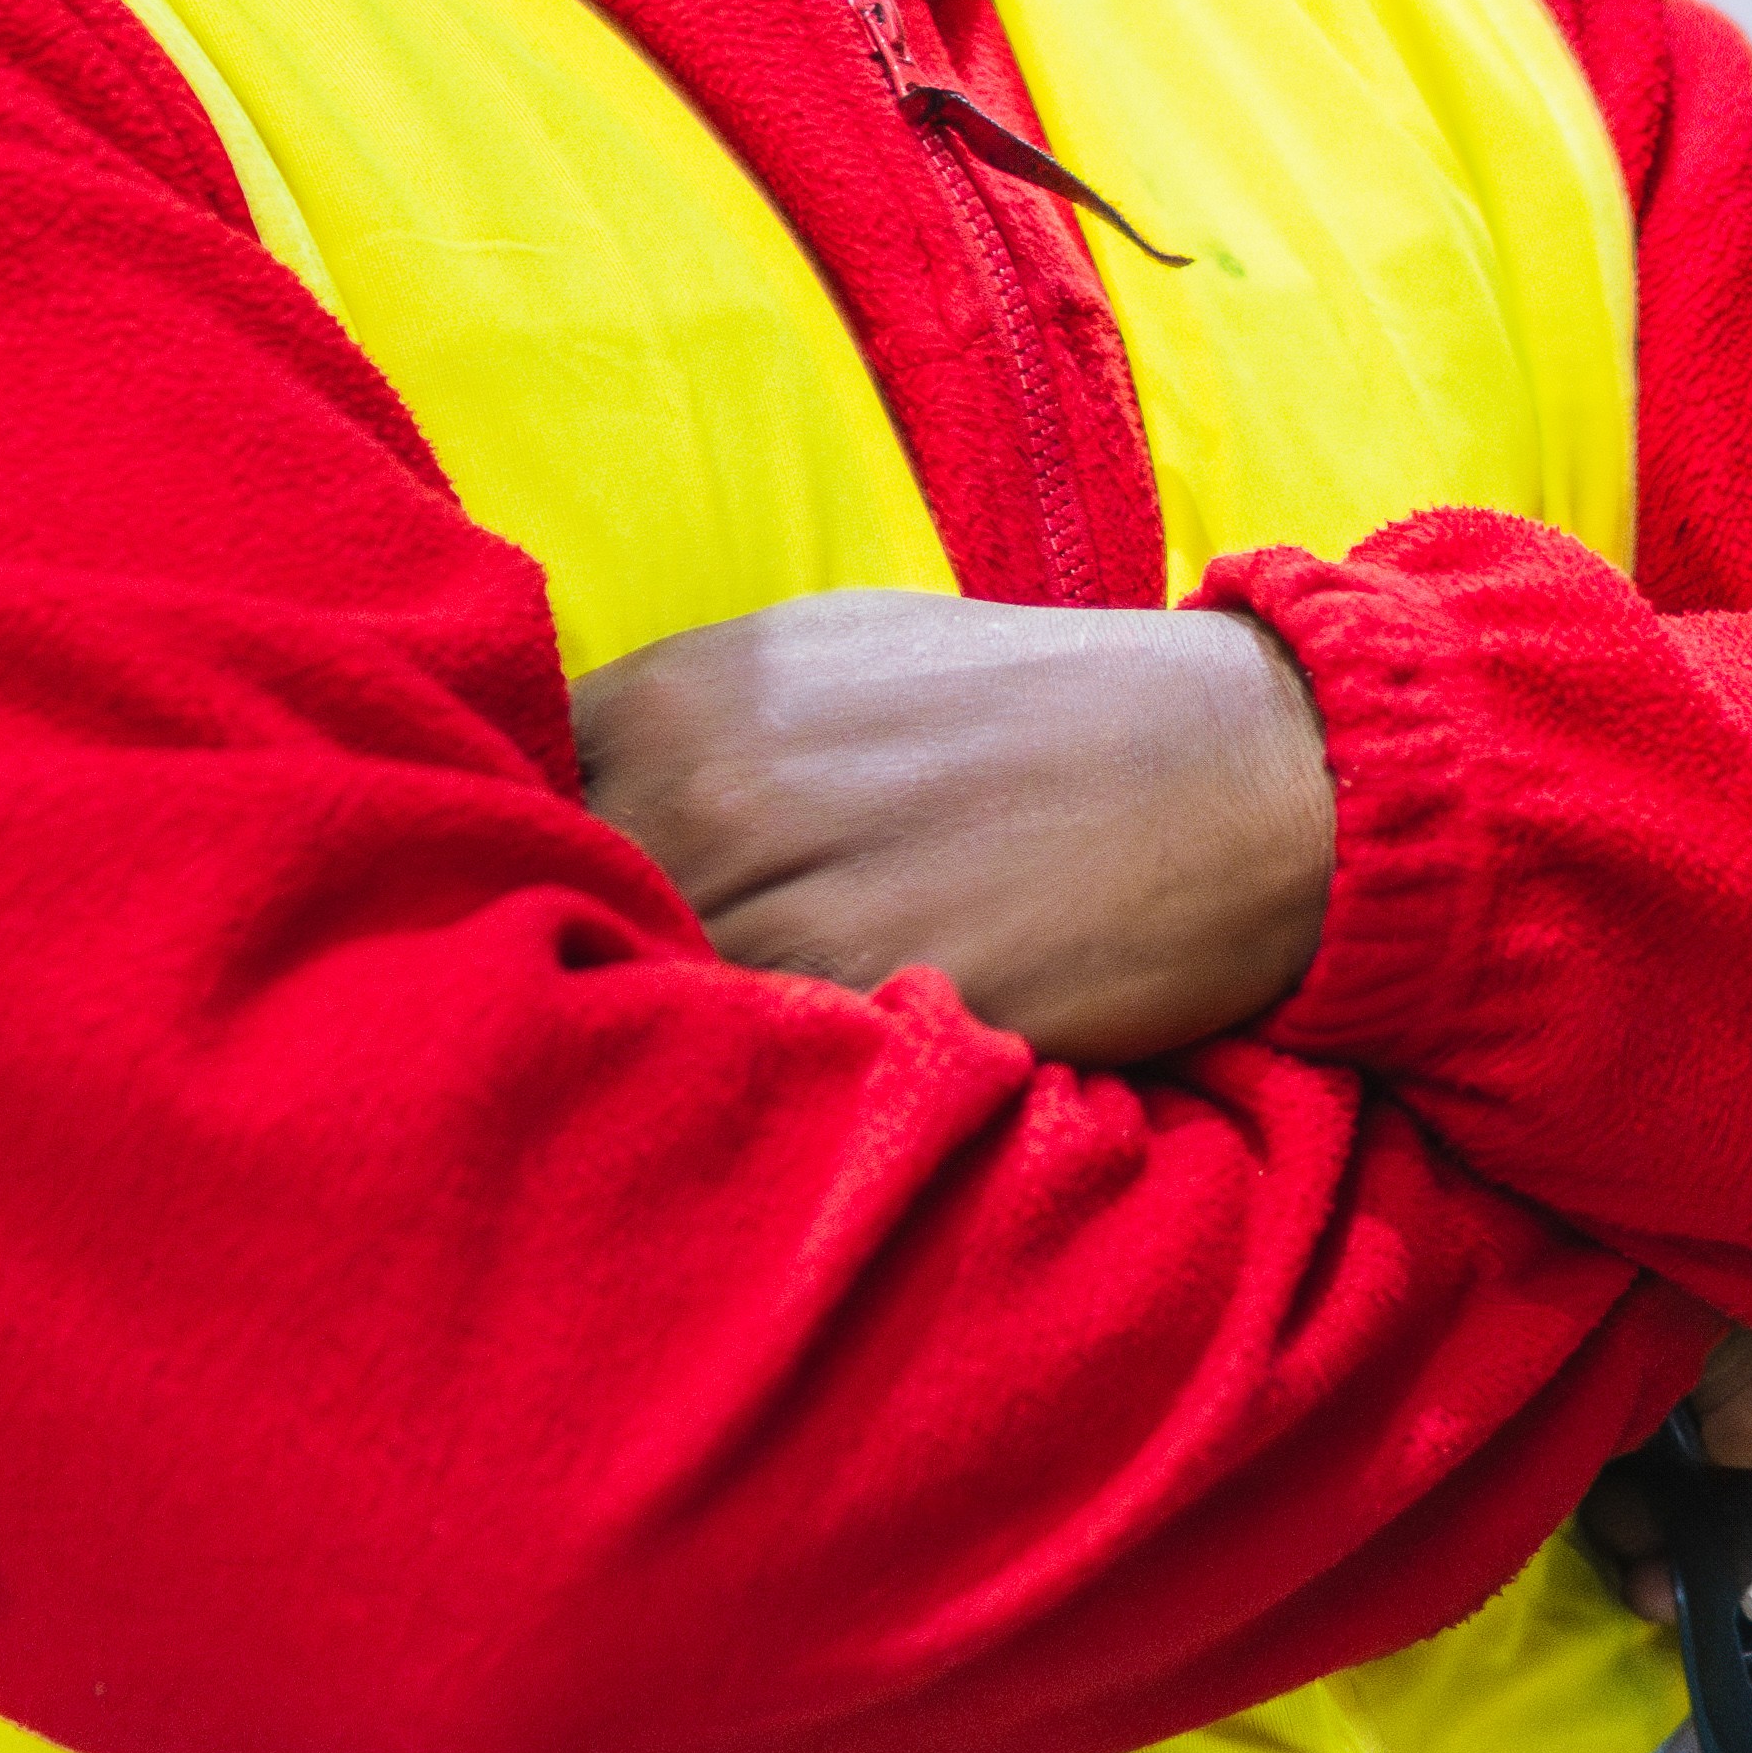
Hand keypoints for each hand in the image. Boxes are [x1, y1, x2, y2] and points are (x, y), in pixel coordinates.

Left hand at [574, 591, 1338, 1066]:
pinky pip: (747, 1069)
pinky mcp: (873, 1009)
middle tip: (585, 1016)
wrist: (1243, 774)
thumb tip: (573, 790)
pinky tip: (765, 1095)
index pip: (508, 798)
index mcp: (689, 690)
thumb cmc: (1035, 710)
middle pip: (547, 912)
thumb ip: (694, 723)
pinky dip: (738, 1090)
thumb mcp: (837, 657)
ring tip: (668, 1070)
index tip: (530, 909)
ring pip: (634, 1004)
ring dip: (639, 1043)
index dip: (508, 864)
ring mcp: (787, 903)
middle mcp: (713, 786)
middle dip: (560, 964)